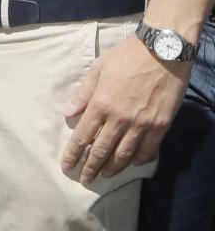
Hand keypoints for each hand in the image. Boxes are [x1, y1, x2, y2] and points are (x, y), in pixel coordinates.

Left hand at [61, 33, 189, 183]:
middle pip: (101, 151)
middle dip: (90, 168)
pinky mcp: (160, 125)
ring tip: (104, 175)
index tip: (67, 166)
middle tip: (85, 179)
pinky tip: (131, 164)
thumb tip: (69, 113)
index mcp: (101, 104)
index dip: (73, 154)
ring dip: (112, 168)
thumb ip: (84, 93)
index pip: (82, 137)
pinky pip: (147, 150)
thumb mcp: (99, 68)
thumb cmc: (128, 55)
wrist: (163, 50)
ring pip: (123, 155)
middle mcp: (119, 118)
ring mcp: (141, 124)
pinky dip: (138, 160)